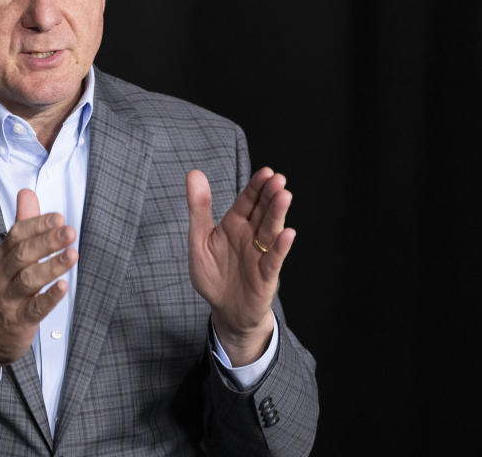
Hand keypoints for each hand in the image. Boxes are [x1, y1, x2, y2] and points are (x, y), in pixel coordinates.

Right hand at [0, 189, 77, 384]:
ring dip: (51, 266)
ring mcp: (9, 299)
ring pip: (28, 279)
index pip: (17, 235)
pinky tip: (63, 287)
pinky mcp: (19, 321)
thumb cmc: (3, 290)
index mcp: (1, 257)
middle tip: (69, 231)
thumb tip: (27, 192)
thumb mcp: (9, 256)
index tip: (58, 217)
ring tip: (72, 255)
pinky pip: (34, 308)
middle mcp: (2, 276)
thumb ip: (22, 224)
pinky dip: (49, 298)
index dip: (37, 225)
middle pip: (23, 254)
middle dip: (47, 241)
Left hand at [186, 167, 295, 365]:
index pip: (248, 200)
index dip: (257, 186)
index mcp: (235, 224)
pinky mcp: (265, 275)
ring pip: (270, 231)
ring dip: (278, 214)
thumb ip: (199, 208)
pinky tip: (287, 234)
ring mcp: (260, 254)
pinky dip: (280, 247)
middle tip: (278, 179)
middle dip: (270, 195)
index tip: (266, 172)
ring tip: (284, 196)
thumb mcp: (199, 239)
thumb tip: (193, 173)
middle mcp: (251, 235)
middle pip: (263, 211)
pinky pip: (273, 259)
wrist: (224, 310)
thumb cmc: (212, 274)